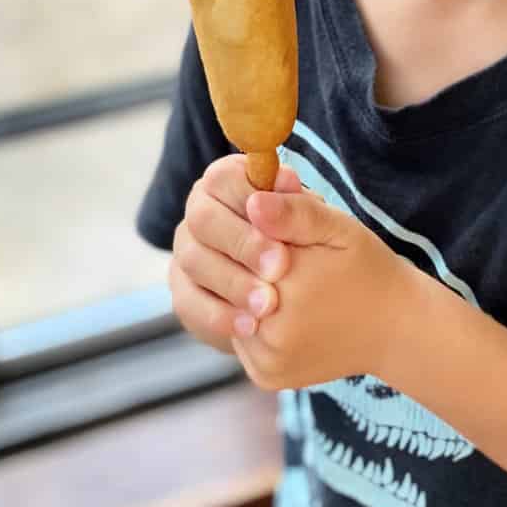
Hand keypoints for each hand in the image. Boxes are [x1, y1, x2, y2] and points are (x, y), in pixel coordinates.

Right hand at [169, 153, 302, 353]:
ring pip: (194, 262)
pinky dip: (219, 317)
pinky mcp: (185, 292)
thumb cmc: (314, 245)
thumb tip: (274, 191)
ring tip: (269, 305)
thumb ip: (301, 206)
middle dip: (242, 245)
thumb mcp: (321, 226)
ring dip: (233, 284)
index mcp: (231, 182)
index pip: (223, 179)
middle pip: (203, 219)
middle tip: (278, 270)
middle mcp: (202, 212)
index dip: (248, 200)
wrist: (313, 296)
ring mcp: (188, 252)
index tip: (280, 232)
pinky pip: (189, 303)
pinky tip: (250, 327)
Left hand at [231, 188, 416, 390]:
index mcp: (291, 283)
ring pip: (232, 308)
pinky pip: (242, 338)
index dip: (259, 233)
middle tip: (289, 262)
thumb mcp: (340, 229)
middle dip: (252, 264)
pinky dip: (253, 323)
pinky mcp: (265, 376)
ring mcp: (268, 359)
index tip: (283, 235)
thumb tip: (252, 202)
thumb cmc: (366, 268)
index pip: (244, 244)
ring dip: (247, 293)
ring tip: (290, 287)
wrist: (394, 329)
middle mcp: (274, 329)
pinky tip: (283, 313)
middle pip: (235, 279)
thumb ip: (296, 212)